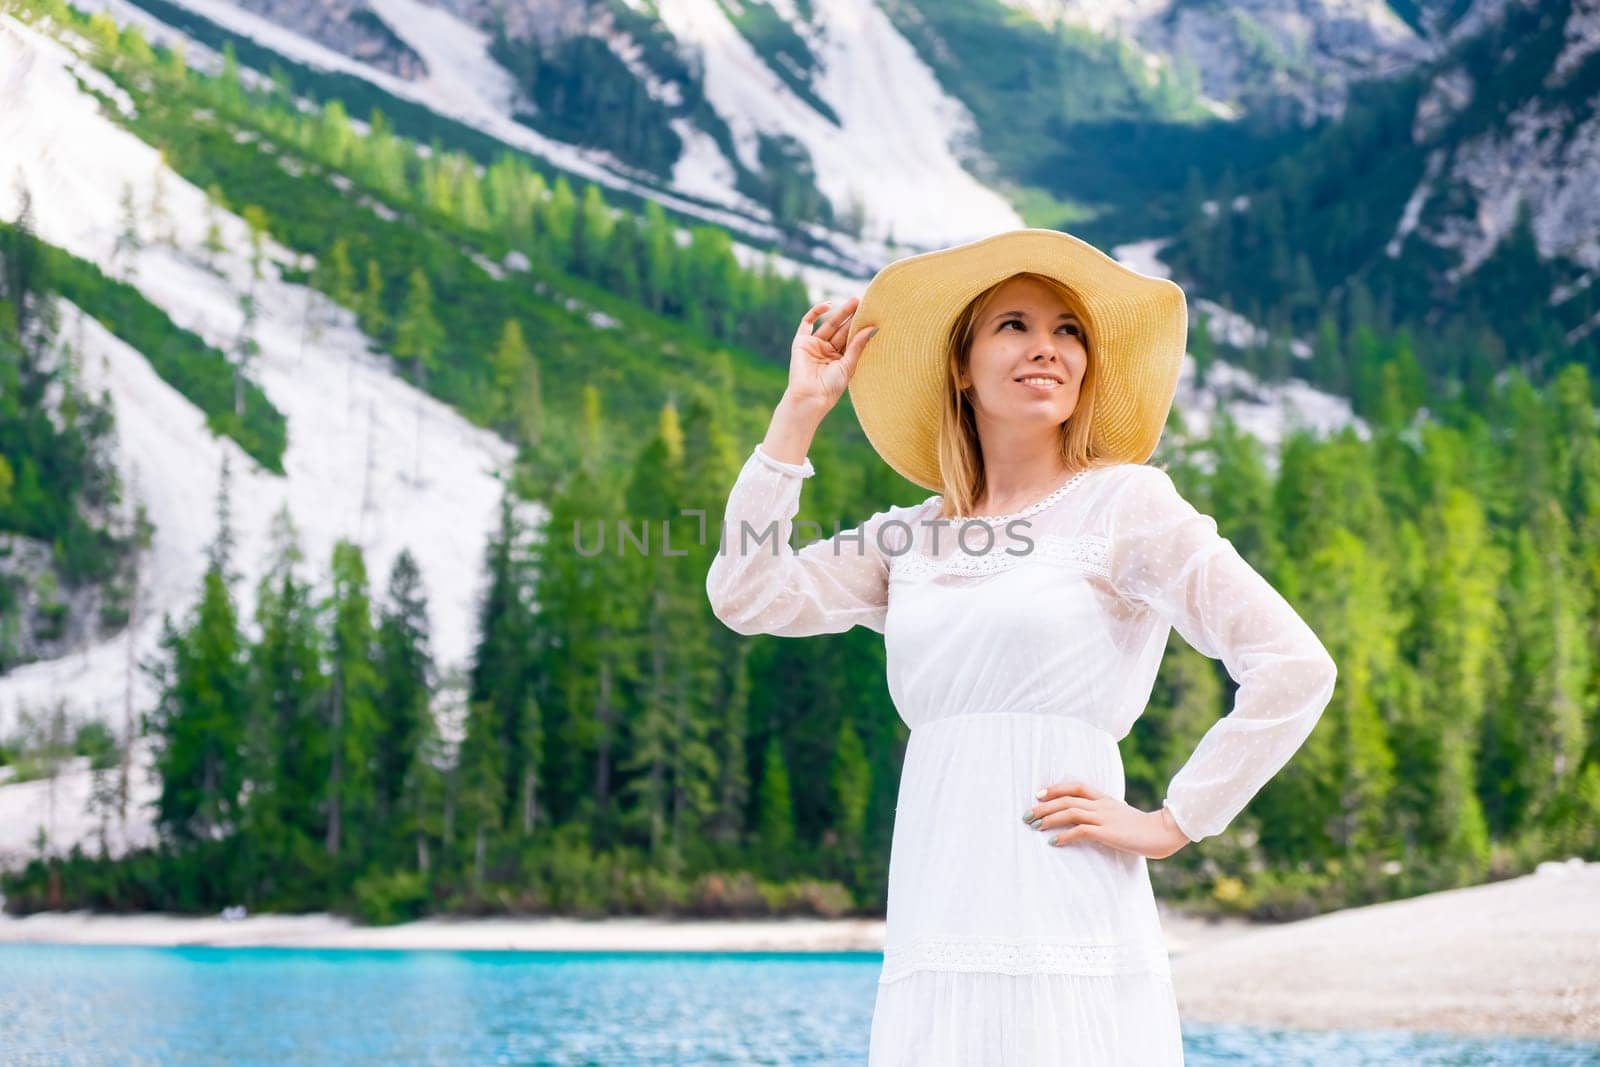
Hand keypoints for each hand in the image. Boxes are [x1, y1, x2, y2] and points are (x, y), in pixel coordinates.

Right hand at [785, 296, 876, 414]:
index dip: (860, 326)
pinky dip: (816, 312)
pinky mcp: (801, 342)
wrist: (810, 397)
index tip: (872, 314)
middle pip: (842, 329)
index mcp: (840, 358)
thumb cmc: (831, 387)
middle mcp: (828, 350)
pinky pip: (807, 323)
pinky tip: (828, 305)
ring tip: (854, 301)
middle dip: (852, 316)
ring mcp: (814, 345)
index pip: (851, 338)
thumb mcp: (848, 365)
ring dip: (840, 312)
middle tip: (863, 302)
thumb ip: (857, 345)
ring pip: (829, 324)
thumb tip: (872, 328)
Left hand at [1022, 780, 1190, 859]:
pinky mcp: (1107, 832)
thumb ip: (1104, 814)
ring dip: (1049, 819)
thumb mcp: (1120, 816)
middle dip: (1043, 806)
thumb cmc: (1141, 828)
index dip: (1055, 788)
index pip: (1075, 786)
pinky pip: (1080, 830)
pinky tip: (1053, 842)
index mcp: (1104, 798)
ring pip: (1070, 811)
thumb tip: (1088, 822)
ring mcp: (1104, 817)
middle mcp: (1101, 804)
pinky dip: (1064, 835)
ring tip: (1034, 827)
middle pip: (1066, 798)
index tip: (1038, 794)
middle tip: (1027, 815)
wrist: (1162, 833)